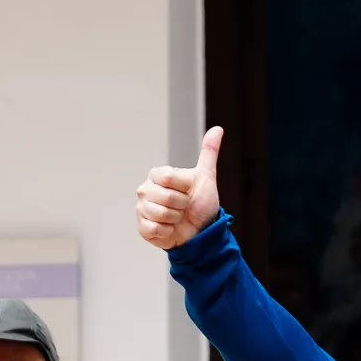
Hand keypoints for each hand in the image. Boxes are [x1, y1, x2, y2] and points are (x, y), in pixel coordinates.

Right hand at [136, 128, 225, 251]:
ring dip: (175, 219)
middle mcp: (145, 190)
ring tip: (177, 218)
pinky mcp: (142, 227)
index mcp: (158, 175)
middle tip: (183, 207)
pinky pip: (154, 229)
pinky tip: (170, 229)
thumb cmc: (200, 203)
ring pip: (161, 214)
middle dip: (182, 205)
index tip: (188, 191)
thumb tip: (218, 129)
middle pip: (165, 197)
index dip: (184, 188)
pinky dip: (168, 232)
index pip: (168, 177)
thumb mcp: (206, 177)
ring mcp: (142, 208)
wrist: (199, 230)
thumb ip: (208, 153)